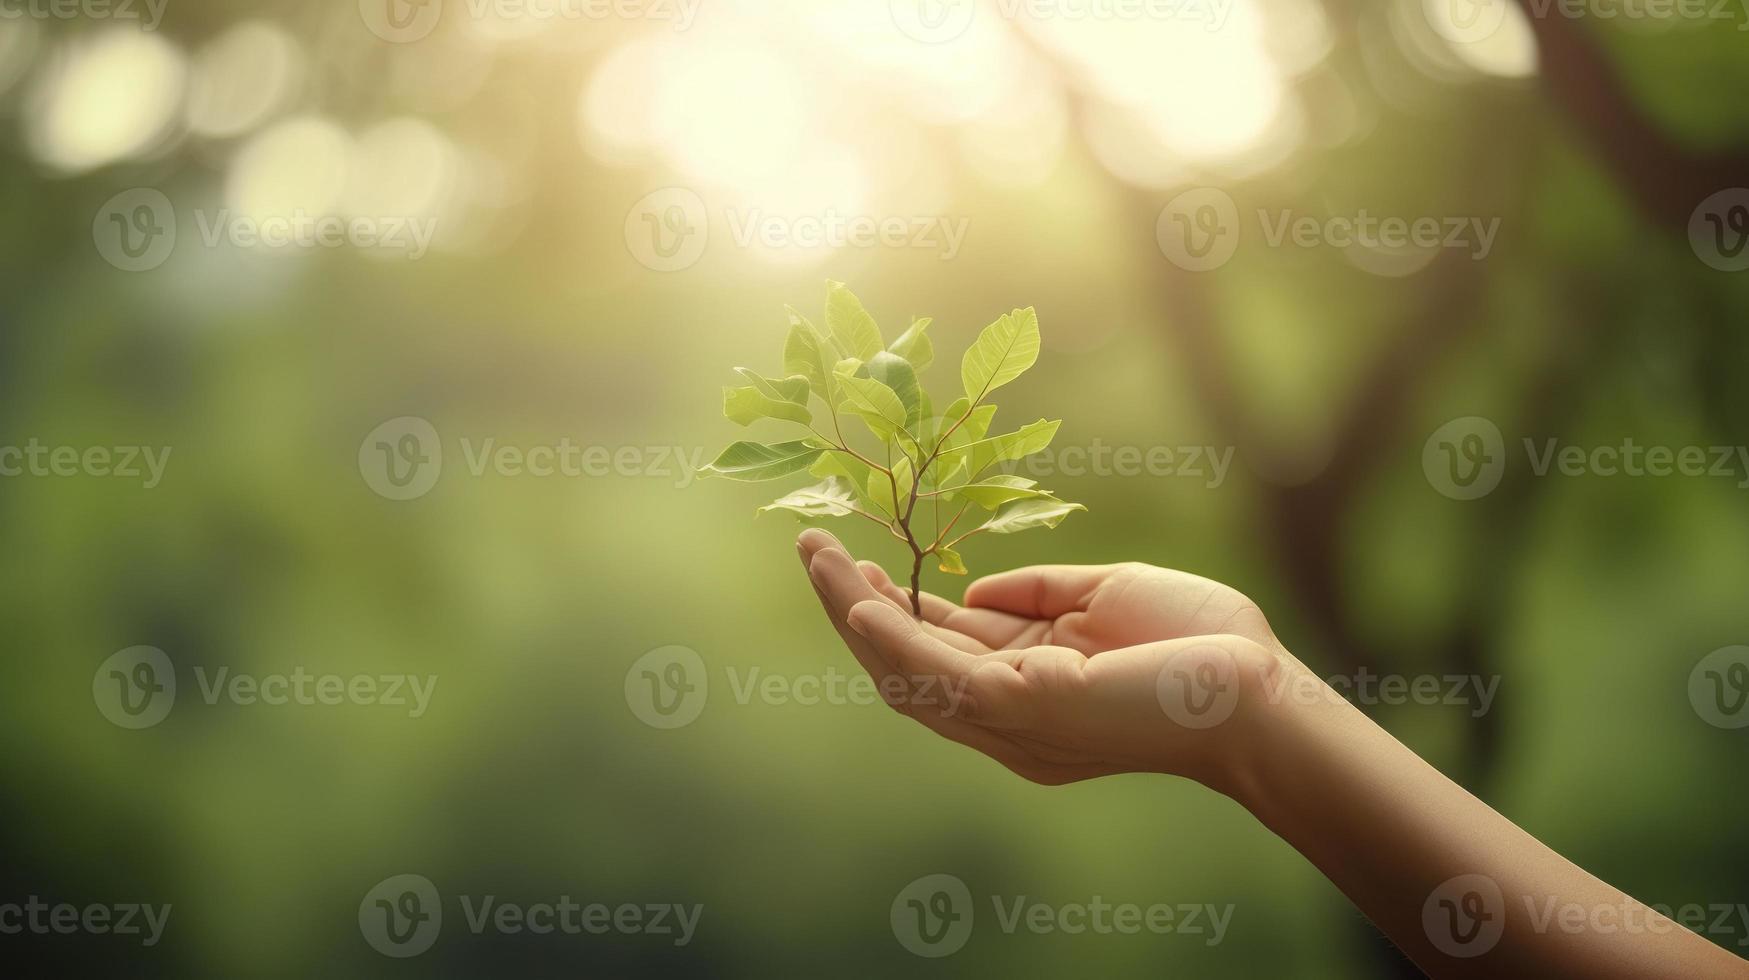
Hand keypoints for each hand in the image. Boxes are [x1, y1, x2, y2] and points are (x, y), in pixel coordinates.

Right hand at [797, 528, 1289, 789]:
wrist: (1261, 692)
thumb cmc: (1202, 647)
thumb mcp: (1108, 594)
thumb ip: (1040, 593)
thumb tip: (970, 588)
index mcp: (1029, 686)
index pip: (940, 650)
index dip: (893, 608)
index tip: (859, 561)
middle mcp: (1006, 715)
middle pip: (904, 665)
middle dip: (852, 607)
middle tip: (812, 548)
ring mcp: (1010, 719)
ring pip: (903, 671)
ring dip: (853, 612)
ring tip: (816, 555)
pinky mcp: (1023, 708)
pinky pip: (935, 676)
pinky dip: (890, 637)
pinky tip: (860, 597)